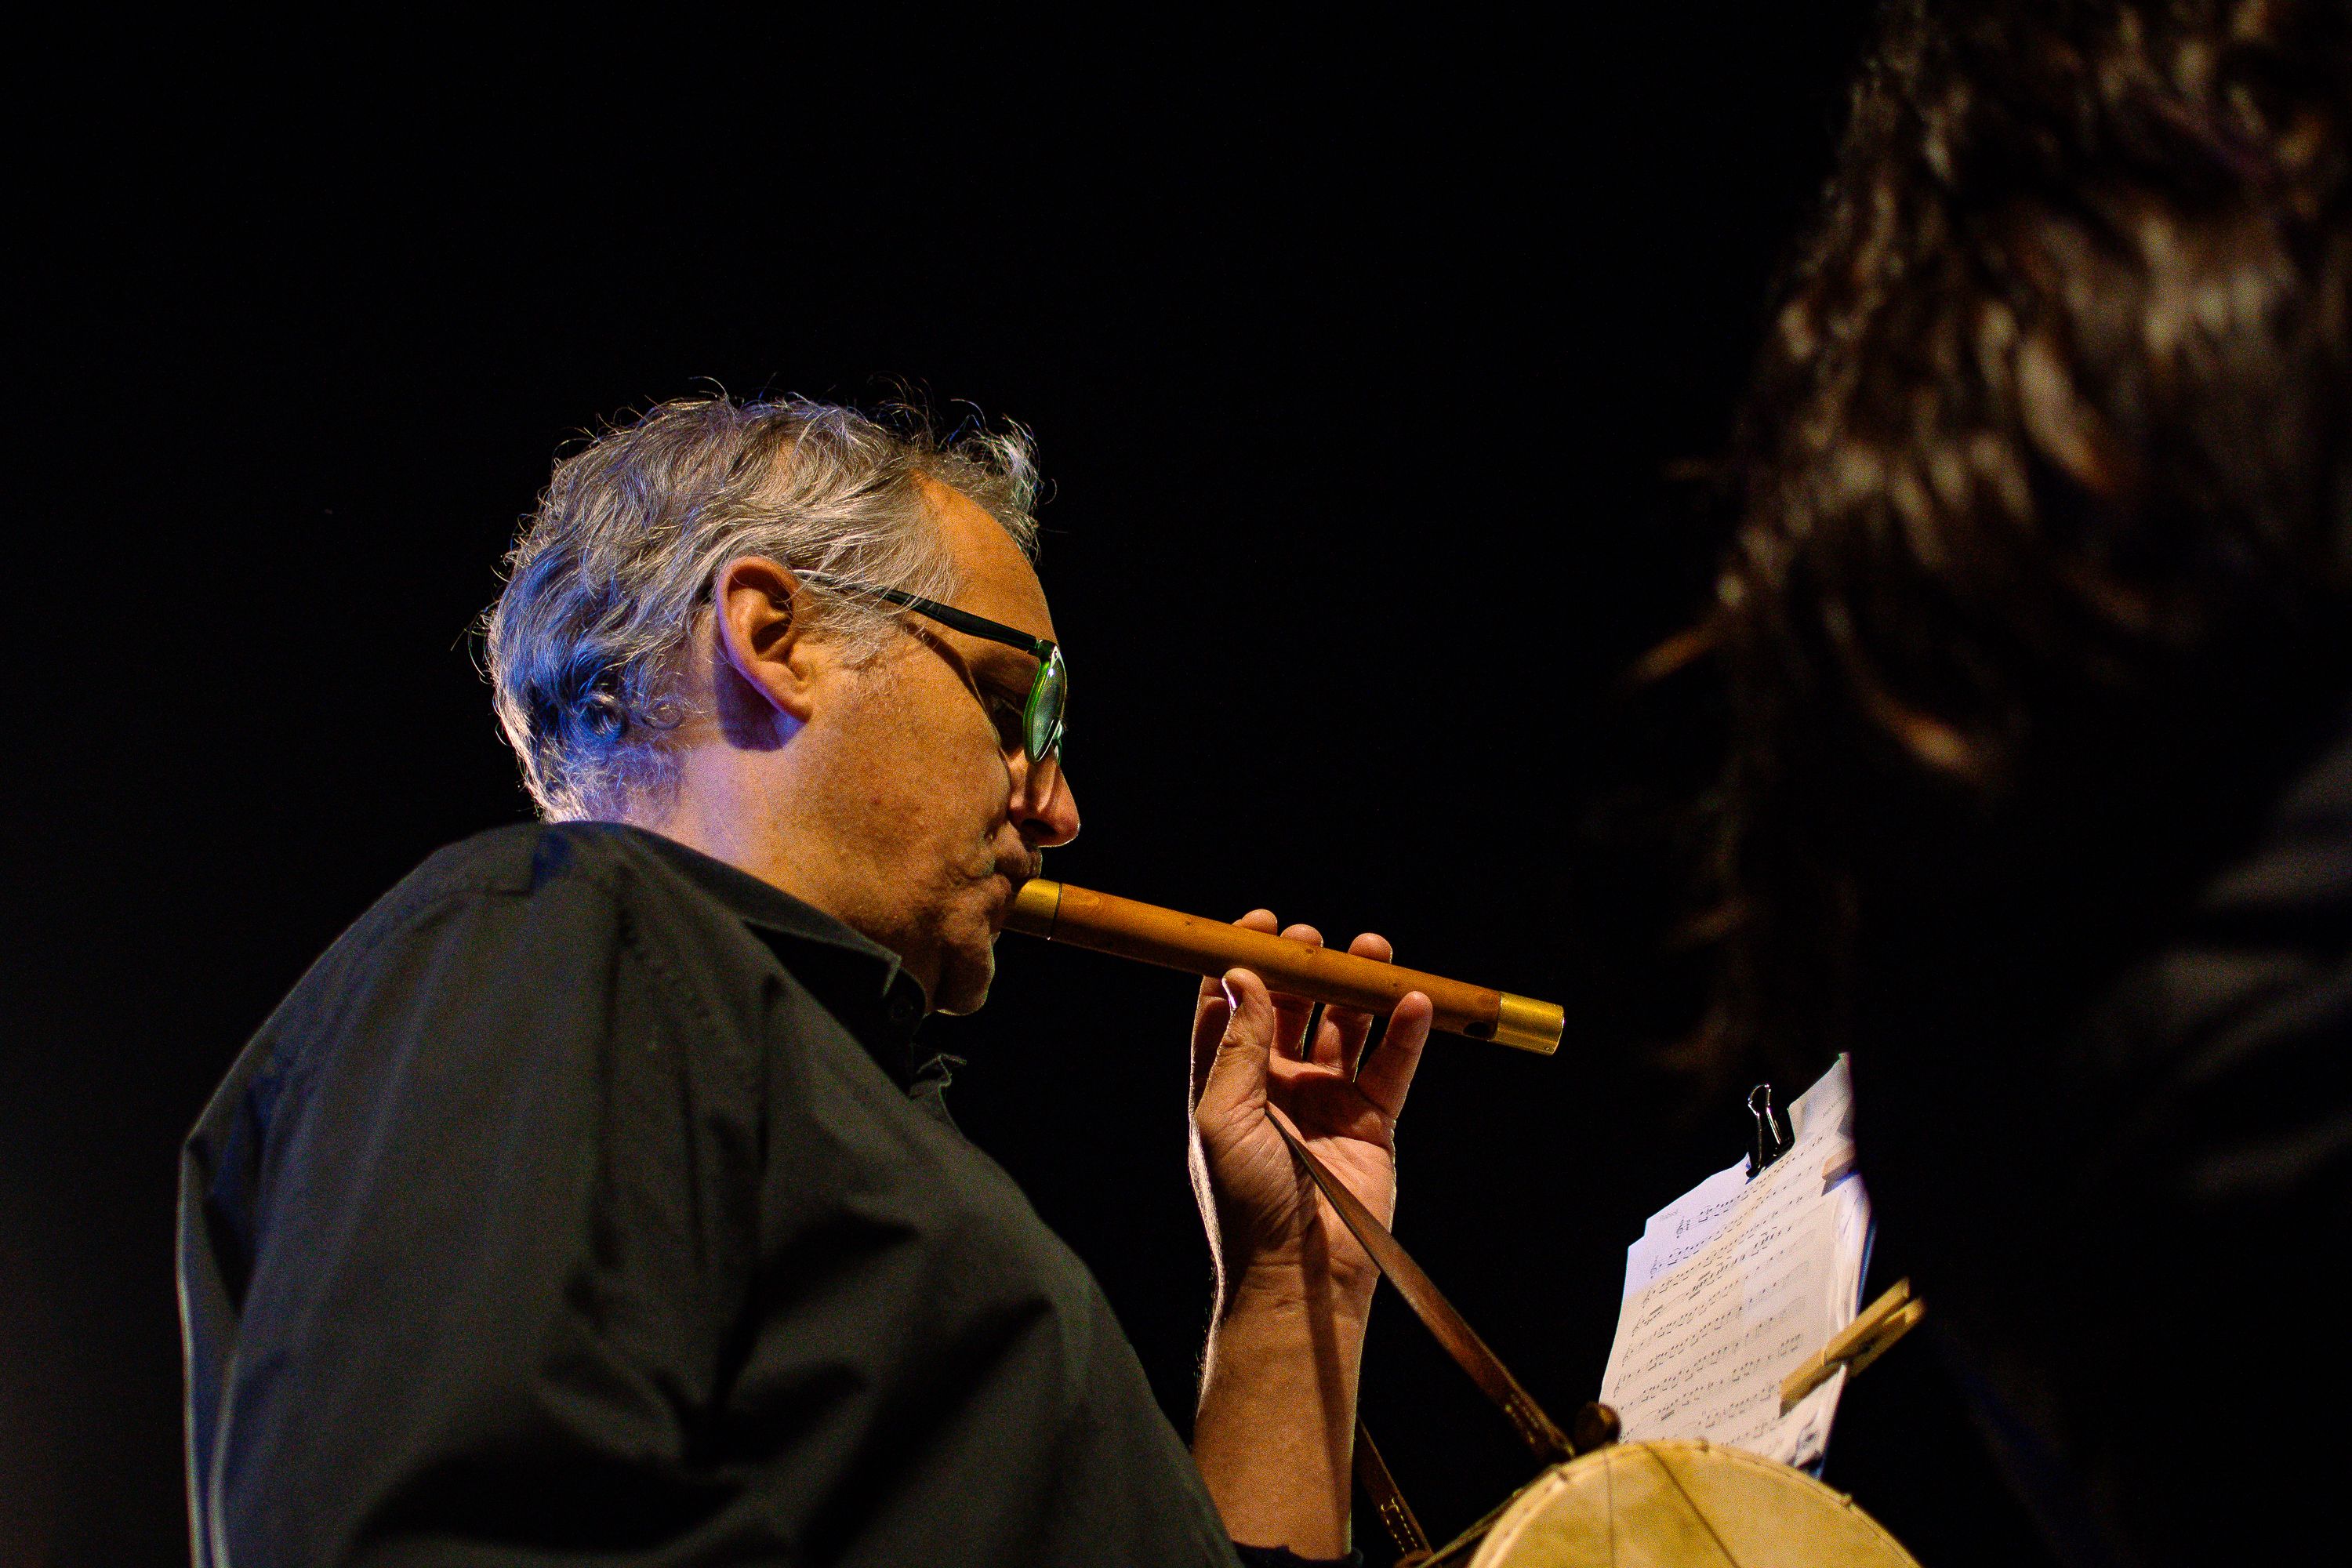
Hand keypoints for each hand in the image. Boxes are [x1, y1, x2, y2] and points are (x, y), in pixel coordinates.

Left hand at [1187, 912, 1432, 1306]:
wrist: (1299, 1276)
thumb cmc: (1246, 1204)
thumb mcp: (1223, 1117)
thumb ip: (1237, 1046)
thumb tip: (1242, 975)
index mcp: (1228, 1085)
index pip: (1232, 1008)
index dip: (1243, 962)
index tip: (1260, 923)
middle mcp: (1276, 1087)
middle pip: (1293, 1009)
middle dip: (1306, 968)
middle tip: (1318, 938)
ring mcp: (1326, 1103)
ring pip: (1346, 1029)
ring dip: (1357, 989)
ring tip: (1373, 951)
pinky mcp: (1371, 1123)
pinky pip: (1391, 1067)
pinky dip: (1405, 1033)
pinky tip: (1415, 1001)